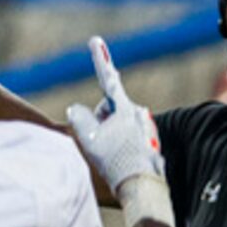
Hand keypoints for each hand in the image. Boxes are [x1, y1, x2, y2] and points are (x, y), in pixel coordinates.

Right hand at [66, 36, 166, 194]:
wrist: (141, 186)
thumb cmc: (114, 160)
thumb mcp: (87, 137)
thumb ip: (78, 116)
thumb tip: (76, 108)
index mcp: (124, 108)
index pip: (107, 78)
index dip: (99, 58)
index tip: (95, 41)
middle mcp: (139, 113)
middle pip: (108, 110)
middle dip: (99, 121)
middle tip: (99, 144)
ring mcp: (146, 127)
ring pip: (116, 126)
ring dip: (110, 136)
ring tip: (112, 157)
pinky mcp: (149, 141)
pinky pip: (126, 138)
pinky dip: (120, 147)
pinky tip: (122, 162)